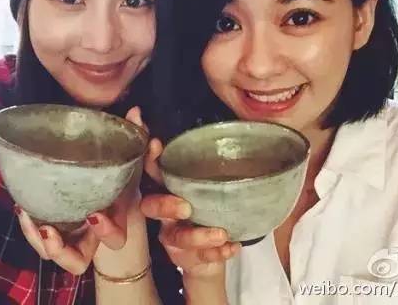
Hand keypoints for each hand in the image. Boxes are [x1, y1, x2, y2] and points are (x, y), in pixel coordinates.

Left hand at [16, 106, 145, 274]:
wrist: (105, 188)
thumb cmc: (120, 178)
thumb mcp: (131, 161)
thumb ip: (137, 140)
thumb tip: (136, 111)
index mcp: (114, 222)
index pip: (115, 239)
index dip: (107, 231)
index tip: (95, 214)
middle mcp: (89, 236)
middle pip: (75, 261)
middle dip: (61, 250)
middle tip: (48, 229)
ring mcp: (68, 235)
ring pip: (51, 254)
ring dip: (37, 240)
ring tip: (27, 213)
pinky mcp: (51, 227)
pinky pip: (37, 237)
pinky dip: (29, 225)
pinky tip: (21, 204)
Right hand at [141, 139, 240, 278]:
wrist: (210, 258)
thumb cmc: (209, 213)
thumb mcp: (210, 191)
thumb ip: (215, 172)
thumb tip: (247, 138)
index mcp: (169, 191)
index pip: (154, 172)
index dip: (150, 160)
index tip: (156, 145)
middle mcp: (164, 214)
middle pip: (151, 206)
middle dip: (165, 205)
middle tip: (186, 208)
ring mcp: (173, 236)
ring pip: (177, 236)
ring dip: (199, 235)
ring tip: (221, 234)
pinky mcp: (185, 257)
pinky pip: (199, 256)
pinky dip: (217, 253)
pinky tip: (232, 247)